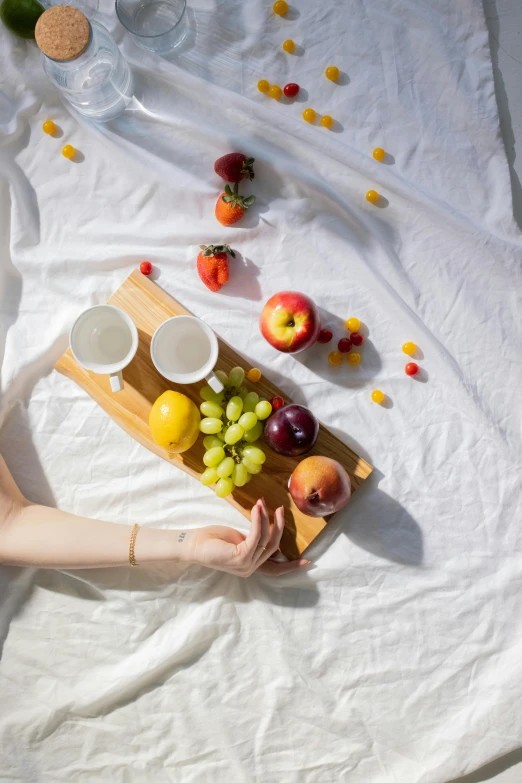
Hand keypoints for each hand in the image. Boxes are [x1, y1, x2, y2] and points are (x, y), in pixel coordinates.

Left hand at [186, 499, 310, 576]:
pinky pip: (257, 536)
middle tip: (280, 509)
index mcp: (250, 566)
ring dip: (267, 519)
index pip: (275, 570)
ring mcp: (246, 565)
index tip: (308, 562)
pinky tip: (257, 509)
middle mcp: (250, 569)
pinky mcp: (241, 556)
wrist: (192, 544)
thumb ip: (253, 540)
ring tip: (263, 503)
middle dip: (278, 527)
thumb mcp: (238, 540)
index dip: (291, 566)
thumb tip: (266, 530)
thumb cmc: (212, 540)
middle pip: (274, 547)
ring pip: (267, 540)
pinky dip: (259, 521)